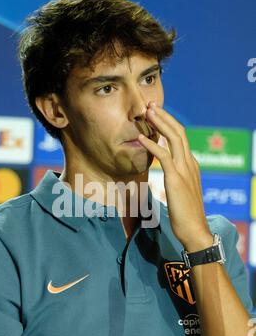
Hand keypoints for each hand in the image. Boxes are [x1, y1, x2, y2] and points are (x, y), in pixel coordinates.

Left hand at [138, 102, 212, 249]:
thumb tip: (166, 174)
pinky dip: (151, 145)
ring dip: (159, 123)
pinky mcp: (176, 179)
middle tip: (150, 105)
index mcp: (192, 165)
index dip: (169, 124)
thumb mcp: (182, 191)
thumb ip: (176, 178)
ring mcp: (185, 170)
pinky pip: (163, 156)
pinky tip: (140, 138)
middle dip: (164, 117)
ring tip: (146, 113)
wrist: (194, 230)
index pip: (182, 138)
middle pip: (179, 132)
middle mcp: (190, 163)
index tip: (156, 115)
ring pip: (174, 138)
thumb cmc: (186, 214)